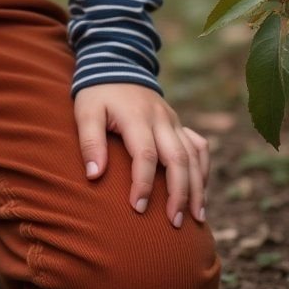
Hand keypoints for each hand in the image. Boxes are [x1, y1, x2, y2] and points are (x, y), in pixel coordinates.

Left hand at [73, 83, 208, 227]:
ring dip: (197, 188)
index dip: (143, 183)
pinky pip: (199, 147)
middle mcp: (161, 120)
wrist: (116, 65)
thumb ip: (89, 142)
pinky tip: (202, 193)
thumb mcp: (85, 112)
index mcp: (137, 117)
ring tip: (197, 218)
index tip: (138, 208)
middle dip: (179, 193)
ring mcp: (174, 121)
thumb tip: (94, 176)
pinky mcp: (179, 124)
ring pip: (194, 156)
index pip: (146, 155)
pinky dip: (203, 170)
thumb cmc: (97, 94)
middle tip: (175, 223)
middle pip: (178, 159)